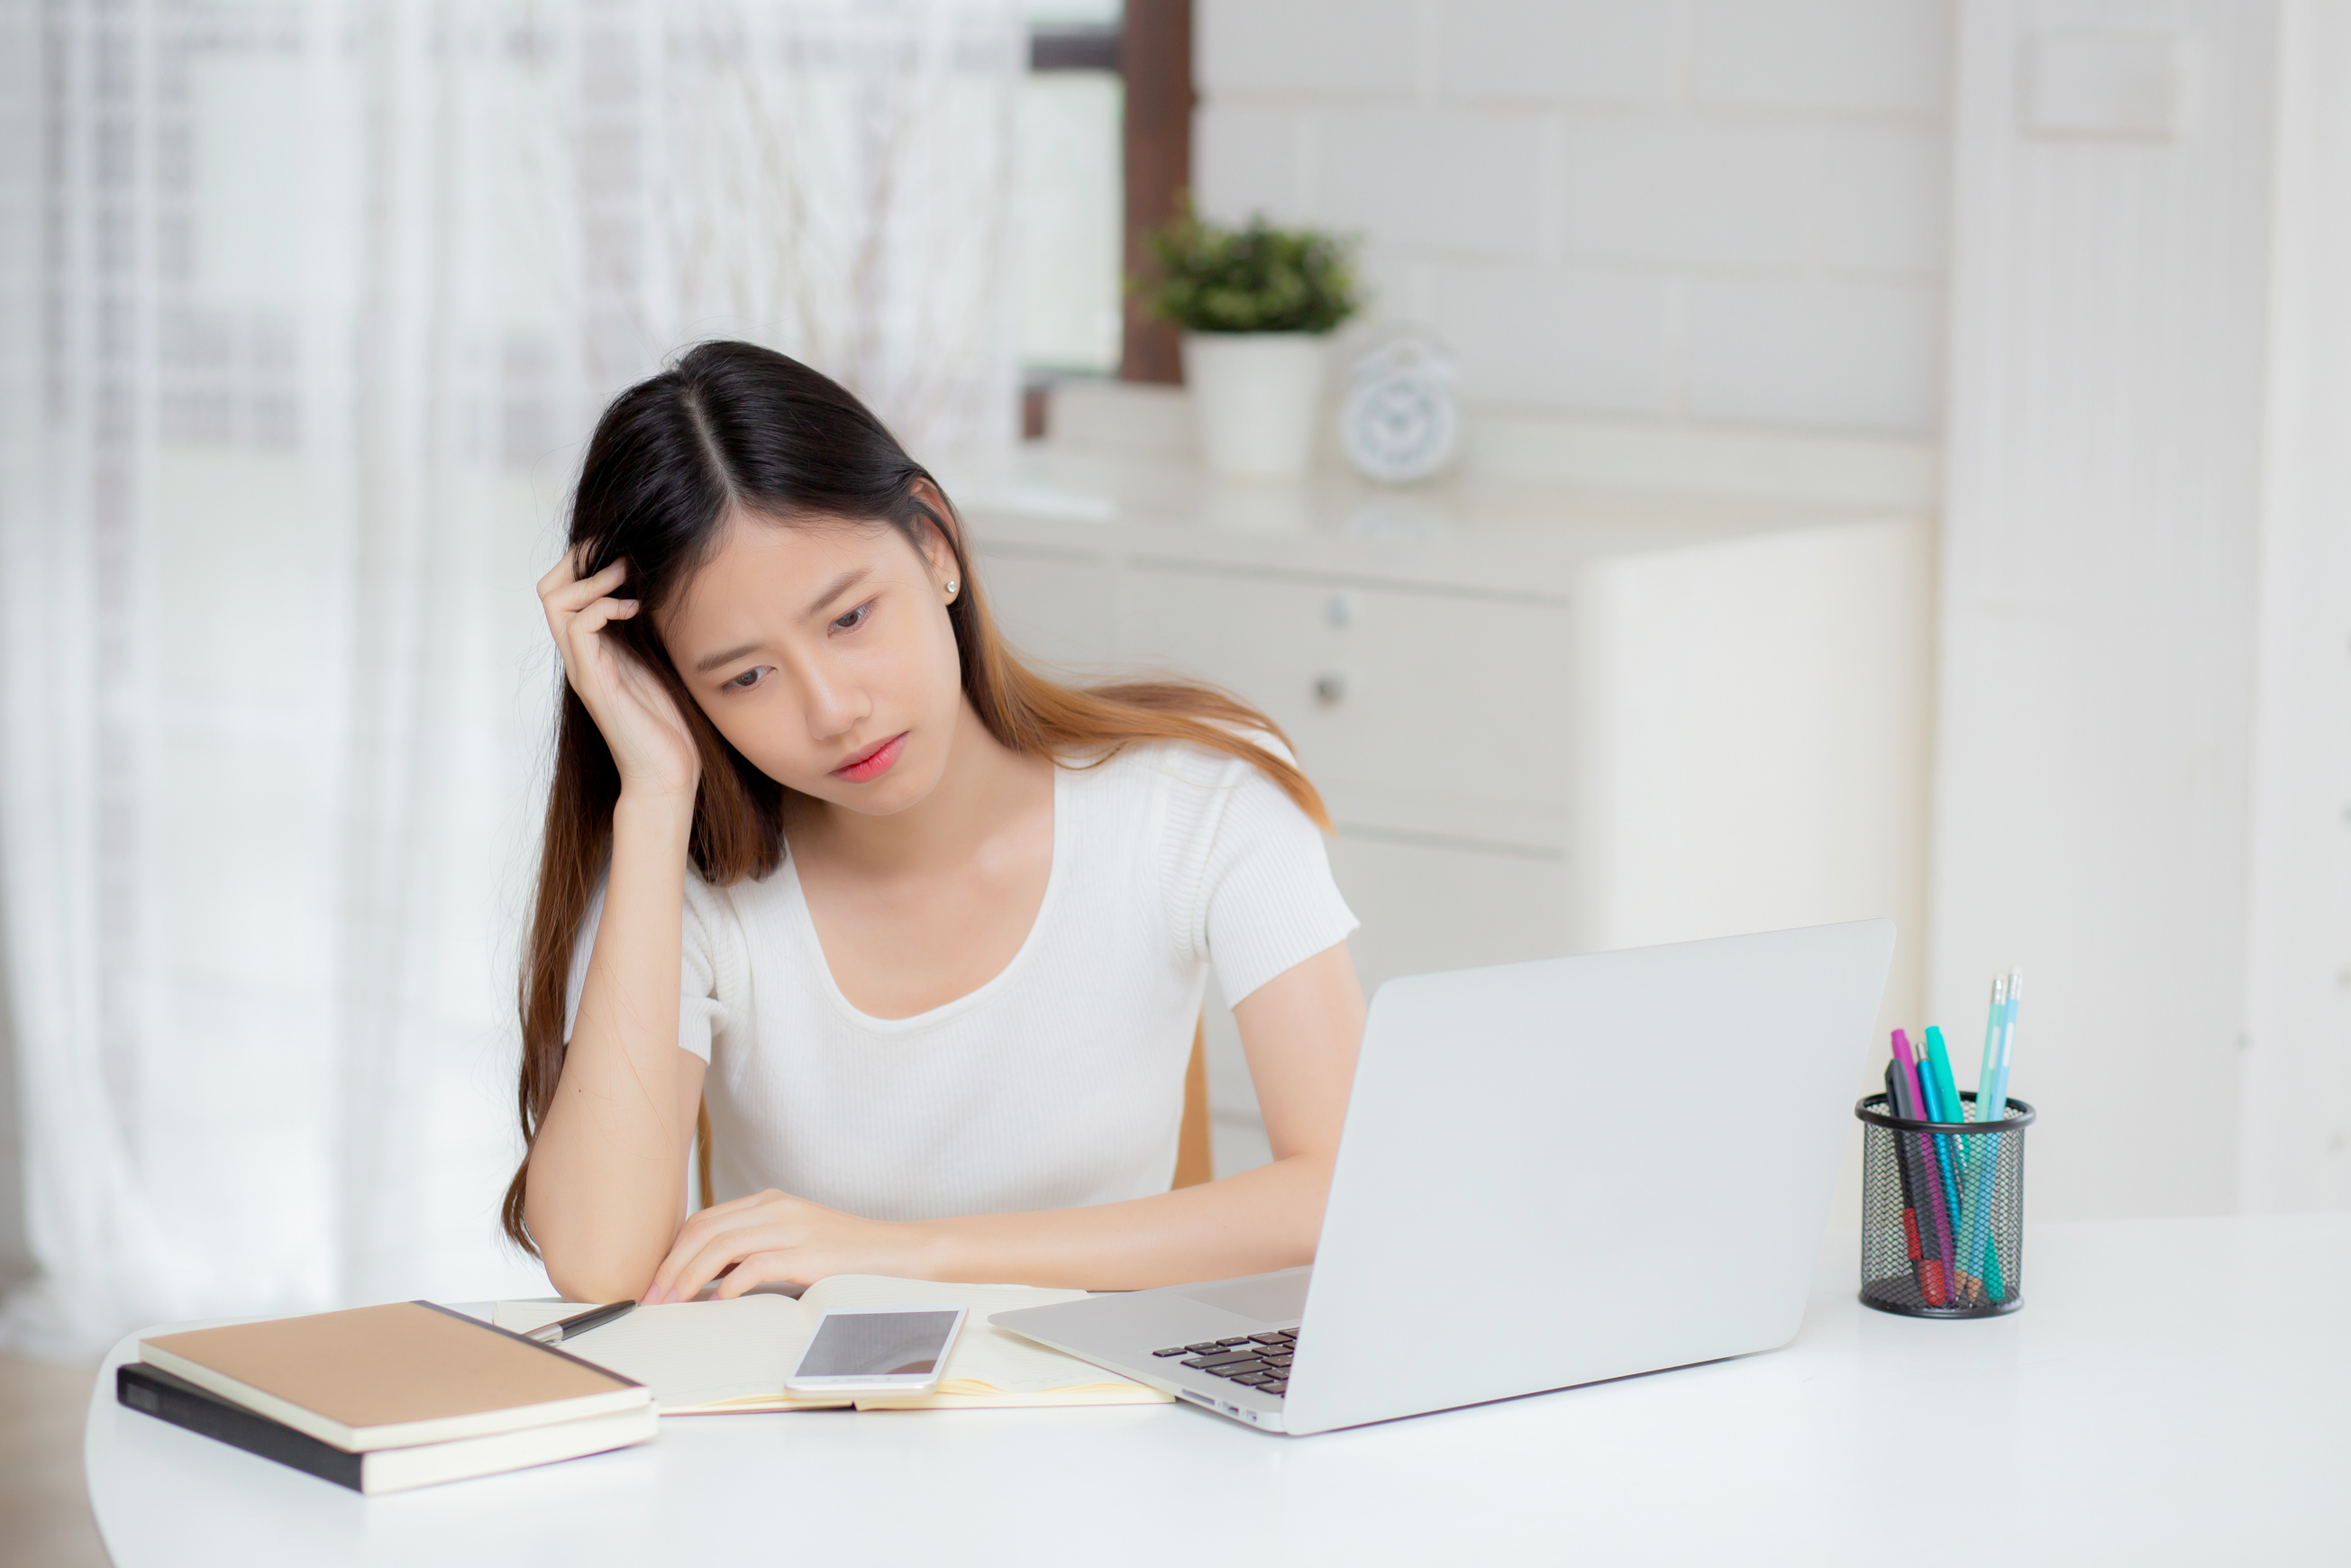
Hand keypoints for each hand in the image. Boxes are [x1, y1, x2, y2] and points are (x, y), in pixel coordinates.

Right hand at [538, 547, 699, 799]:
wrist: (666, 775)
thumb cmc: (668, 725)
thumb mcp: (658, 663)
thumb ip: (648, 632)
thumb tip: (662, 591)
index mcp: (592, 649)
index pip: (564, 590)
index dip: (586, 562)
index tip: (624, 555)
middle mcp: (580, 656)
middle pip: (549, 589)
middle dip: (582, 561)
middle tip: (621, 559)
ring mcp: (583, 668)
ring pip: (556, 602)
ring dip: (593, 580)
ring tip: (628, 580)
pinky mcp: (596, 682)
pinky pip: (579, 628)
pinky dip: (605, 607)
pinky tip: (634, 610)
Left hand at [643, 1190, 932, 1300]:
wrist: (900, 1253)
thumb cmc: (847, 1255)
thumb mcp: (795, 1241)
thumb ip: (755, 1250)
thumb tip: (708, 1279)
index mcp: (770, 1202)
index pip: (705, 1219)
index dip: (673, 1249)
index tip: (655, 1279)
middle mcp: (776, 1208)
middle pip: (705, 1229)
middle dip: (671, 1264)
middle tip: (652, 1295)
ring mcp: (792, 1228)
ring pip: (721, 1245)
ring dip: (689, 1276)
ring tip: (673, 1301)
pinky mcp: (807, 1253)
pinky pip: (755, 1266)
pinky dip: (730, 1285)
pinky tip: (718, 1302)